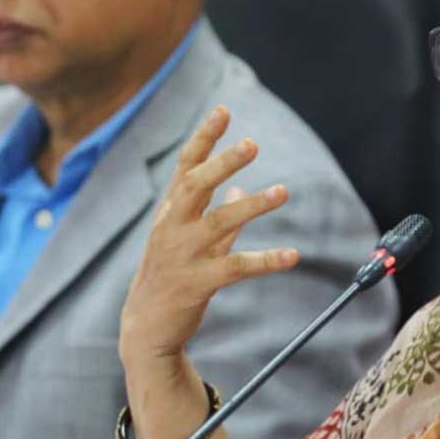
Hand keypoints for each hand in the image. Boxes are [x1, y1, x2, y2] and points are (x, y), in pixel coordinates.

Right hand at [119, 105, 298, 370]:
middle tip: (252, 144)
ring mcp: (181, 255)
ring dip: (252, 205)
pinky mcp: (196, 284)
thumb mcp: (188, 238)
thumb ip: (214, 213)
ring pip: (218, 223)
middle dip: (223, 162)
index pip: (186, 166)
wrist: (147, 327)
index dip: (204, 138)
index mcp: (170, 211)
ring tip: (283, 191)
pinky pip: (235, 268)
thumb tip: (238, 189)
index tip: (223, 111)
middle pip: (195, 186)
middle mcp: (171, 227)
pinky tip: (292, 256)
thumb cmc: (170, 275)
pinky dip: (266, 260)